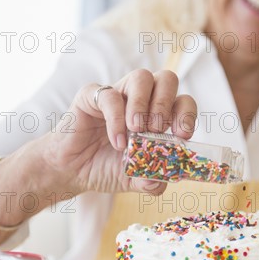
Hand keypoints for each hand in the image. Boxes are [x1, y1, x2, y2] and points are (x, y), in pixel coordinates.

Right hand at [41, 69, 196, 194]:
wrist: (71, 172)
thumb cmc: (106, 168)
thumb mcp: (135, 180)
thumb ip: (152, 181)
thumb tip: (168, 179)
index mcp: (158, 115)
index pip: (183, 101)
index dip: (187, 114)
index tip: (182, 135)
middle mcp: (141, 99)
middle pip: (167, 79)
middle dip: (166, 104)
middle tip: (156, 130)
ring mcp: (118, 94)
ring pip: (142, 77)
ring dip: (143, 104)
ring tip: (137, 131)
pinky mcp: (92, 96)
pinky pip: (110, 95)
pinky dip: (117, 118)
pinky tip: (117, 141)